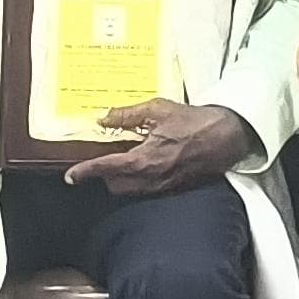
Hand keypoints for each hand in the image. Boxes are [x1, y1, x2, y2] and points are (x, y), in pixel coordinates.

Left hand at [67, 98, 256, 194]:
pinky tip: (145, 162)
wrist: (228, 136)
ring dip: (120, 178)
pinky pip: (145, 190)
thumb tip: (104, 118)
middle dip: (104, 173)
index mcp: (144, 159)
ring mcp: (163, 186)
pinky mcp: (173, 187)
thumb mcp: (159, 109)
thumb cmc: (196, 121)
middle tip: (106, 155)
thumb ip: (128, 114)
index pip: (106, 168)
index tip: (71, 176)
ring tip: (125, 157)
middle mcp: (151, 178)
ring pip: (129, 190)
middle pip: (113, 184)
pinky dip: (137, 179)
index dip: (85, 172)